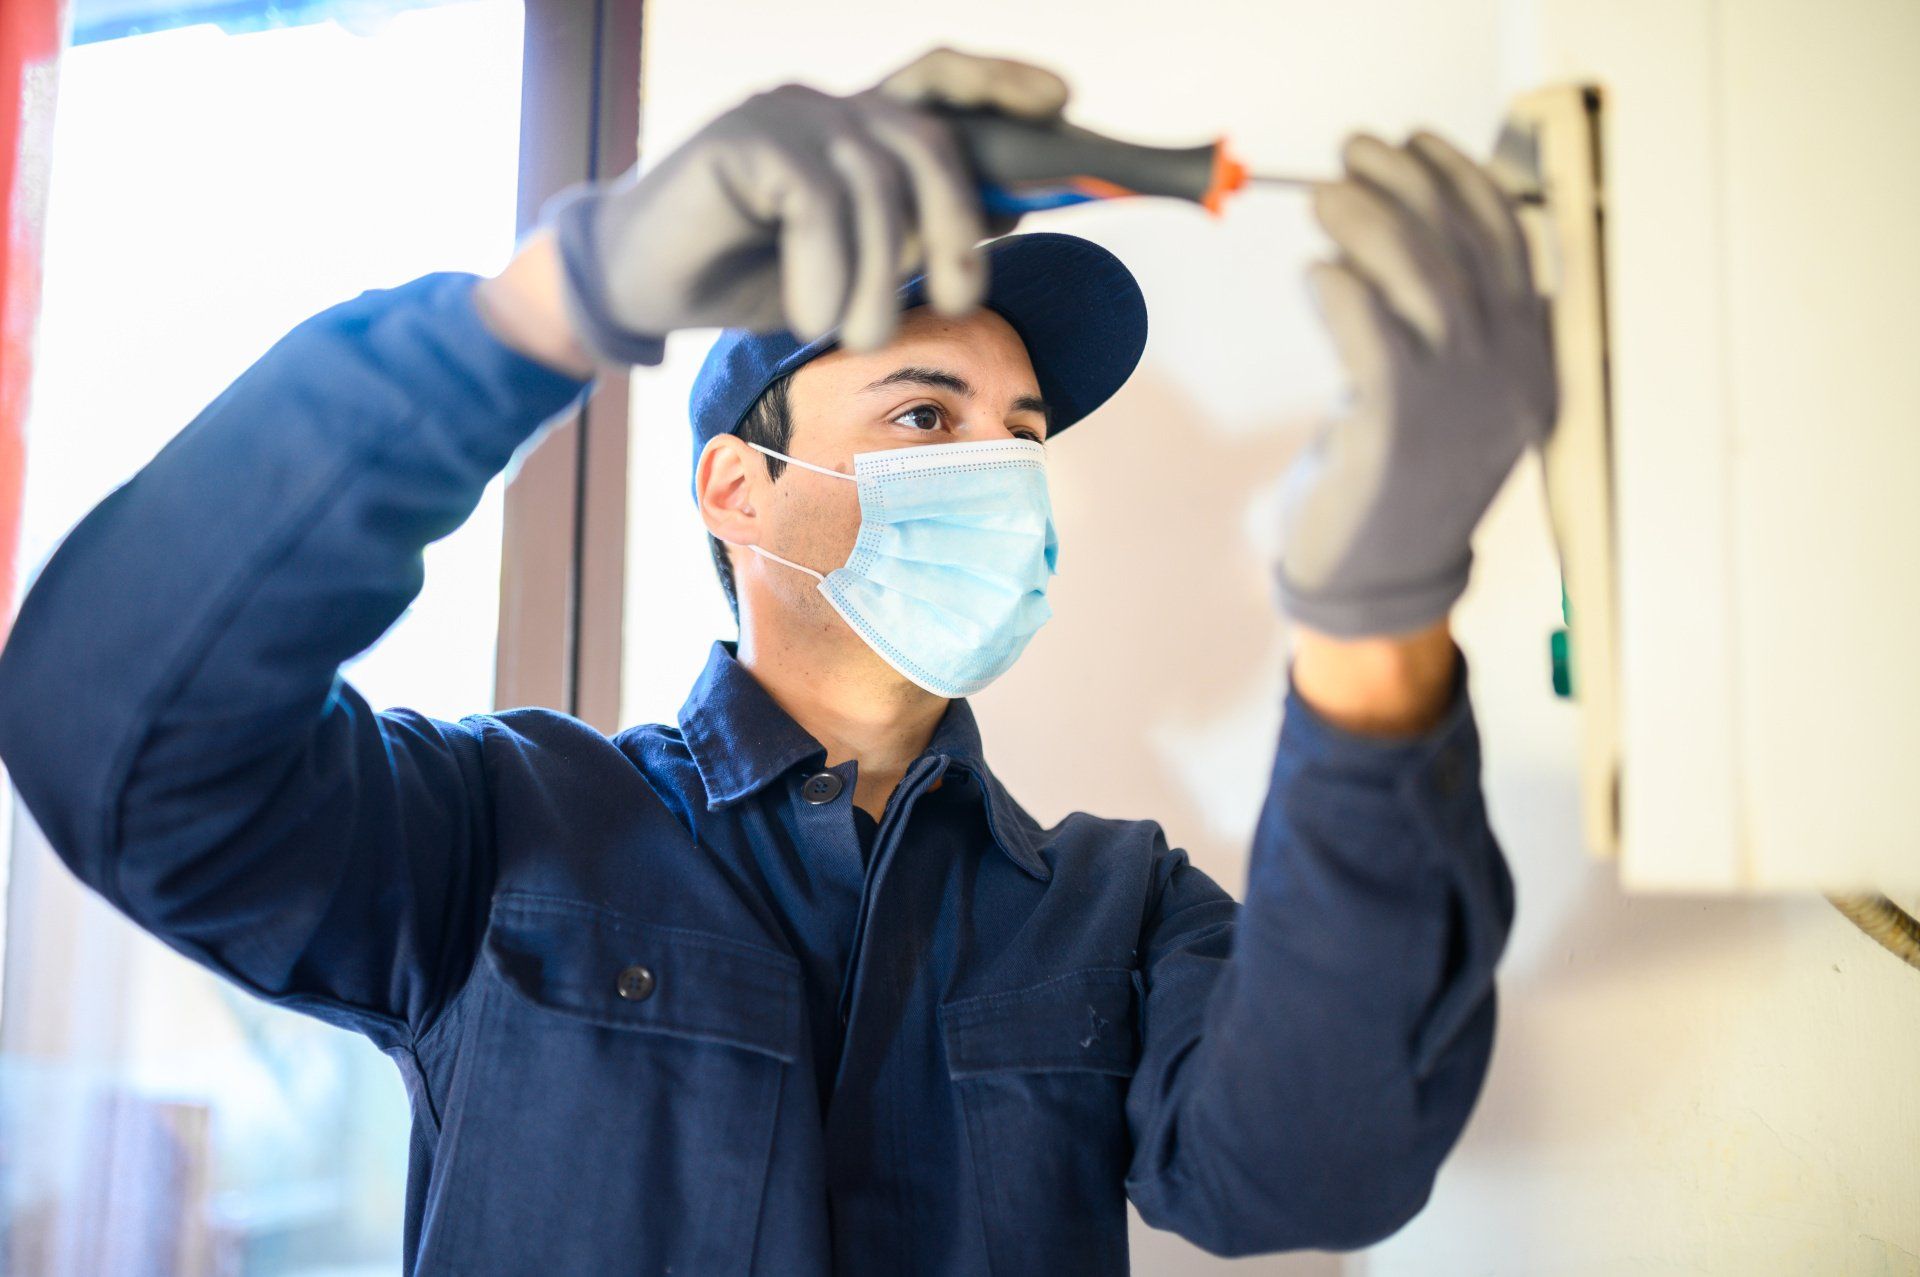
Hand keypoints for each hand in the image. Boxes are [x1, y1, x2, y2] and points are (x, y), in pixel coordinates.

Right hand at [544, 46, 1068, 366]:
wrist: (637, 286)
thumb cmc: (745, 278)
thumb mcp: (847, 267)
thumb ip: (912, 237)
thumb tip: (1006, 217)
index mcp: (858, 128)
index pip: (939, 80)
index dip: (999, 82)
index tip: (1062, 102)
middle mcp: (828, 106)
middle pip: (927, 137)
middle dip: (958, 219)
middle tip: (961, 300)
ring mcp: (785, 114)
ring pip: (874, 179)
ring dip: (881, 271)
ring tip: (863, 339)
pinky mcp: (742, 137)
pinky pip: (816, 199)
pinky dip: (826, 267)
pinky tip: (811, 317)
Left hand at [1275, 130, 1557, 638]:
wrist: (1381, 583)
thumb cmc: (1397, 482)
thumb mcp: (1441, 394)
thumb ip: (1441, 322)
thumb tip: (1398, 226)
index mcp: (1532, 359)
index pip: (1509, 241)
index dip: (1461, 179)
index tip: (1413, 145)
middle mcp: (1509, 375)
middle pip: (1465, 248)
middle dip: (1407, 183)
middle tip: (1352, 154)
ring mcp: (1461, 403)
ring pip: (1424, 279)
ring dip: (1370, 222)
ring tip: (1324, 197)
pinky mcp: (1400, 428)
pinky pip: (1376, 335)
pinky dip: (1344, 290)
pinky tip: (1315, 274)